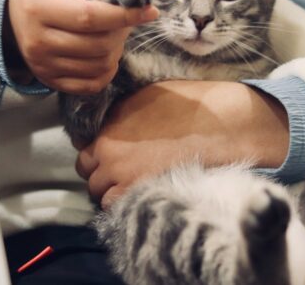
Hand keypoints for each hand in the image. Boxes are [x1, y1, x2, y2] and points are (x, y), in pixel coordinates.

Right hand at [5, 0, 158, 93]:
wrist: (12, 6)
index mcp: (38, 7)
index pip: (89, 17)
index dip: (124, 15)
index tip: (149, 11)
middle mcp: (37, 41)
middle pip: (97, 45)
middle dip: (121, 31)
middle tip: (123, 17)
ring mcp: (42, 65)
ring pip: (99, 66)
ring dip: (116, 49)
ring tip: (110, 31)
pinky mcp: (49, 80)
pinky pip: (91, 84)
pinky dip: (106, 70)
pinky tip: (104, 52)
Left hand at [75, 81, 289, 208]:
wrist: (220, 126)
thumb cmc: (190, 107)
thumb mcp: (146, 97)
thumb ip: (121, 115)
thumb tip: (111, 125)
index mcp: (109, 125)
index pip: (84, 149)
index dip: (98, 155)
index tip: (112, 158)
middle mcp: (108, 150)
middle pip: (89, 173)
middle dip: (102, 174)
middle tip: (124, 174)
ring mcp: (121, 175)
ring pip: (99, 193)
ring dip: (112, 192)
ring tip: (134, 187)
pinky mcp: (137, 193)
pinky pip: (116, 207)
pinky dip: (123, 205)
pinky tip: (142, 196)